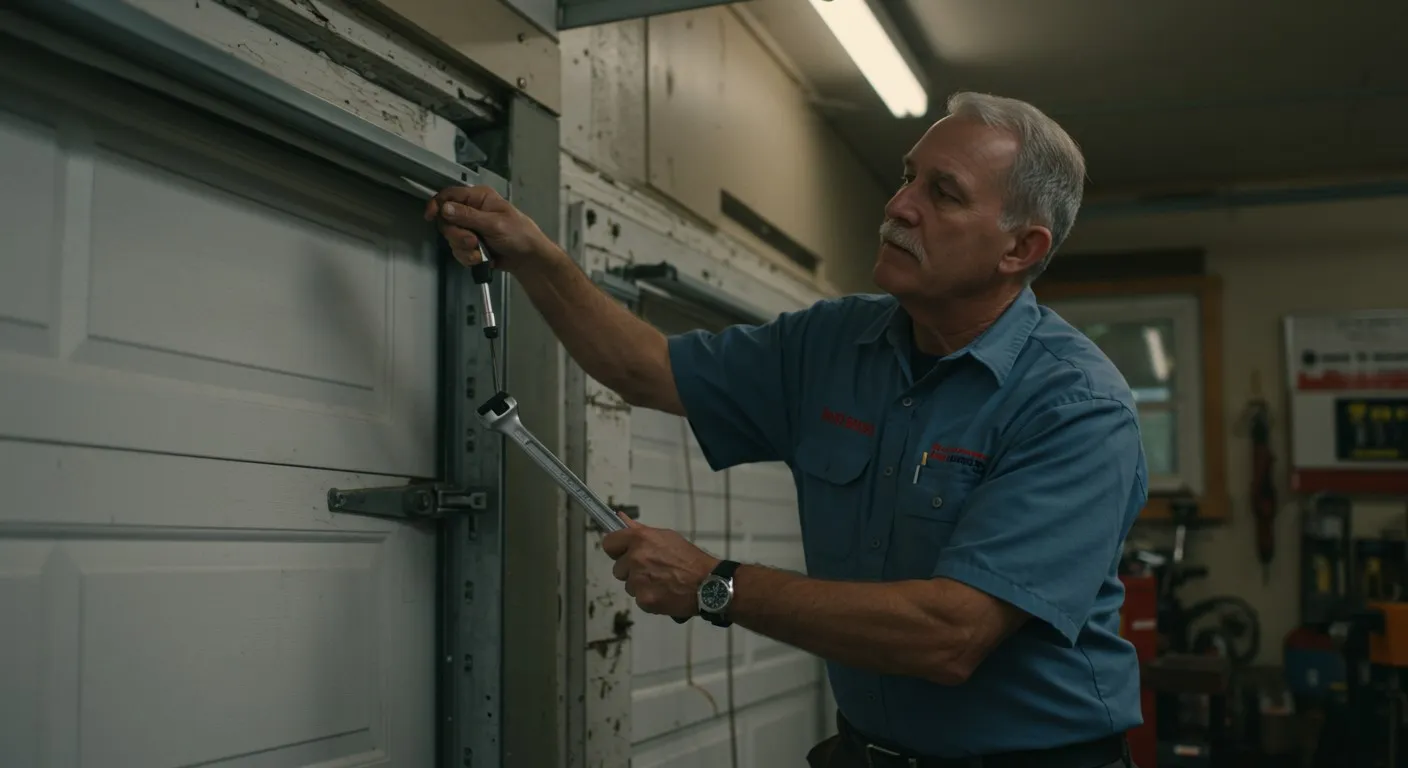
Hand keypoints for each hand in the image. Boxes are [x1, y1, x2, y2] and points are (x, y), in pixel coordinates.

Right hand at [425, 185, 553, 272]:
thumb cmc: (519, 235)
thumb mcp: (495, 224)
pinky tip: (480, 259)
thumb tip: (445, 208)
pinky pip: (458, 250)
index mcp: (479, 198)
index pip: (449, 195)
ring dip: (464, 248)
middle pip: (446, 220)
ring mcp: (470, 228)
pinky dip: (467, 257)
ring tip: (480, 253)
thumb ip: (468, 216)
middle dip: (457, 235)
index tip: (431, 216)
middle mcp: (471, 210)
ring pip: (451, 237)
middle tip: (473, 241)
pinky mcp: (471, 244)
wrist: (528, 259)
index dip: (437, 204)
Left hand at [602, 513, 719, 619]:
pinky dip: (648, 598)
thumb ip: (640, 530)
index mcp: (639, 539)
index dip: (616, 549)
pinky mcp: (644, 600)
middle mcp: (635, 558)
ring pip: (628, 585)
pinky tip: (663, 593)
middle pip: (617, 568)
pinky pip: (638, 599)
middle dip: (630, 570)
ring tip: (661, 582)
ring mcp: (638, 581)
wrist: (708, 584)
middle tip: (651, 570)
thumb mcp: (666, 537)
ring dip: (640, 585)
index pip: (609, 543)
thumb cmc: (688, 557)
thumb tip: (619, 518)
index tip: (624, 553)